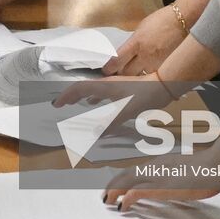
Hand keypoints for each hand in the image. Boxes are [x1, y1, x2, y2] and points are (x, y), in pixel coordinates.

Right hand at [53, 72, 175, 140]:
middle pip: (83, 87)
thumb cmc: (143, 96)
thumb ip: (110, 123)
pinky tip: (95, 104)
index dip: (66, 96)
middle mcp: (106, 84)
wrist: (162, 86)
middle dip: (70, 95)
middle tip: (61, 104)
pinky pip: (100, 92)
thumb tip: (95, 134)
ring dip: (81, 96)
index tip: (57, 104)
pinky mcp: (121, 88)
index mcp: (104, 87)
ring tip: (74, 103)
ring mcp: (114, 85)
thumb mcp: (126, 112)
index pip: (79, 88)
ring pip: (92, 89)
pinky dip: (93, 98)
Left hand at [102, 4, 188, 75]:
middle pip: (126, 74)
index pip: (117, 60)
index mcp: (137, 42)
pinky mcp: (166, 68)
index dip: (108, 68)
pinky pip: (153, 77)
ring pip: (139, 78)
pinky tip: (147, 77)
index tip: (105, 71)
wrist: (182, 21)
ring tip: (133, 76)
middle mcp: (146, 55)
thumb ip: (132, 44)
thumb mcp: (140, 29)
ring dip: (134, 78)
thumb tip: (123, 55)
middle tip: (117, 75)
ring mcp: (157, 63)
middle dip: (119, 75)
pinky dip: (148, 78)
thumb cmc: (161, 21)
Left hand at [103, 160, 219, 211]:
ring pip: (128, 181)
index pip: (139, 168)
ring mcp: (158, 175)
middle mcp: (157, 166)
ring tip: (107, 200)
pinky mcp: (161, 187)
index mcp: (164, 162)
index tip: (119, 185)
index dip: (126, 177)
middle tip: (106, 195)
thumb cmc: (210, 167)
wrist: (216, 164)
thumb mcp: (192, 170)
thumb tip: (182, 180)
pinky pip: (138, 192)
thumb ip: (182, 174)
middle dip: (115, 184)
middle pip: (128, 173)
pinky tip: (122, 206)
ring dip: (116, 191)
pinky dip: (127, 199)